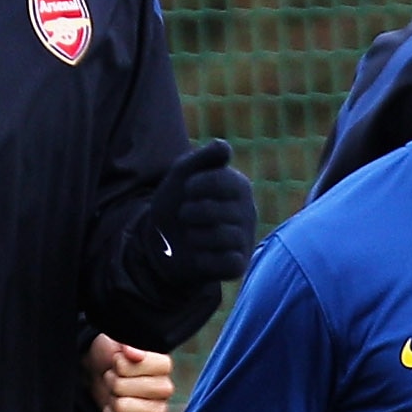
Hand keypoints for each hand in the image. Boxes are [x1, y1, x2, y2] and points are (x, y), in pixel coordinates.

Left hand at [84, 334, 173, 411]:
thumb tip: (131, 353)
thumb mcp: (118, 345)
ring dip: (111, 397)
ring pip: (120, 407)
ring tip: (116, 391)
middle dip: (113, 380)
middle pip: (123, 387)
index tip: (119, 360)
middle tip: (115, 376)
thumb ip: (127, 346)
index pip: (138, 364)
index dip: (120, 363)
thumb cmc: (114, 359)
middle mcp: (166, 388)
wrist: (103, 376)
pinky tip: (115, 405)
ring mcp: (158, 411)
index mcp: (164, 365)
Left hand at [137, 138, 256, 291]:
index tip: (187, 190)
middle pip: (214, 211)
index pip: (219, 181)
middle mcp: (248, 212)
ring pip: (219, 237)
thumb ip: (203, 157)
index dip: (194, 186)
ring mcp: (244, 239)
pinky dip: (204, 260)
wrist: (163, 241)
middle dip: (190, 214)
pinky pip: (226, 263)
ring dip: (194, 237)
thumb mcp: (183, 173)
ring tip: (192, 235)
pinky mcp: (238, 265)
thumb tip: (224, 147)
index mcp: (239, 186)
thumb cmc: (176, 203)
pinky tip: (199, 255)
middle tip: (186, 217)